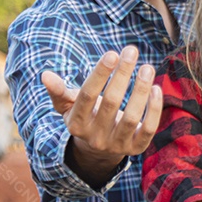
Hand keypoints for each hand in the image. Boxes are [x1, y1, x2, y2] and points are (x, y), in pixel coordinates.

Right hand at [41, 45, 162, 186]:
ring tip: (146, 67)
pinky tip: (156, 88)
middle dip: (122, 74)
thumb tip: (45, 75)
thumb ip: (58, 91)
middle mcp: (95, 137)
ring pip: (131, 117)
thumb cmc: (84, 116)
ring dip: (141, 90)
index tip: (112, 54)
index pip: (88, 96)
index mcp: (76, 123)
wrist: (99, 150)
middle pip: (111, 102)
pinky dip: (154, 109)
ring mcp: (116, 145)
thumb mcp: (68, 105)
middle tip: (131, 51)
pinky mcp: (136, 149)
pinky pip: (148, 130)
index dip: (100, 75)